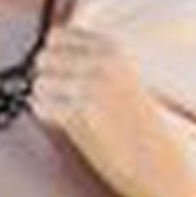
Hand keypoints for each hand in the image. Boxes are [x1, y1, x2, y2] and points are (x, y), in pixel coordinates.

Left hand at [31, 24, 195, 196]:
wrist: (157, 160)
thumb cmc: (136, 121)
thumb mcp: (121, 75)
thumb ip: (87, 58)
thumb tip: (42, 53)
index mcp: (112, 48)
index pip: (57, 36)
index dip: (55, 57)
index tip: (65, 72)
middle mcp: (101, 62)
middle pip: (43, 57)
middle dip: (48, 76)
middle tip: (66, 95)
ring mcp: (90, 86)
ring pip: (38, 82)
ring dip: (47, 98)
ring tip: (69, 111)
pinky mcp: (79, 114)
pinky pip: (39, 105)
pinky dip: (46, 115)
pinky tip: (66, 124)